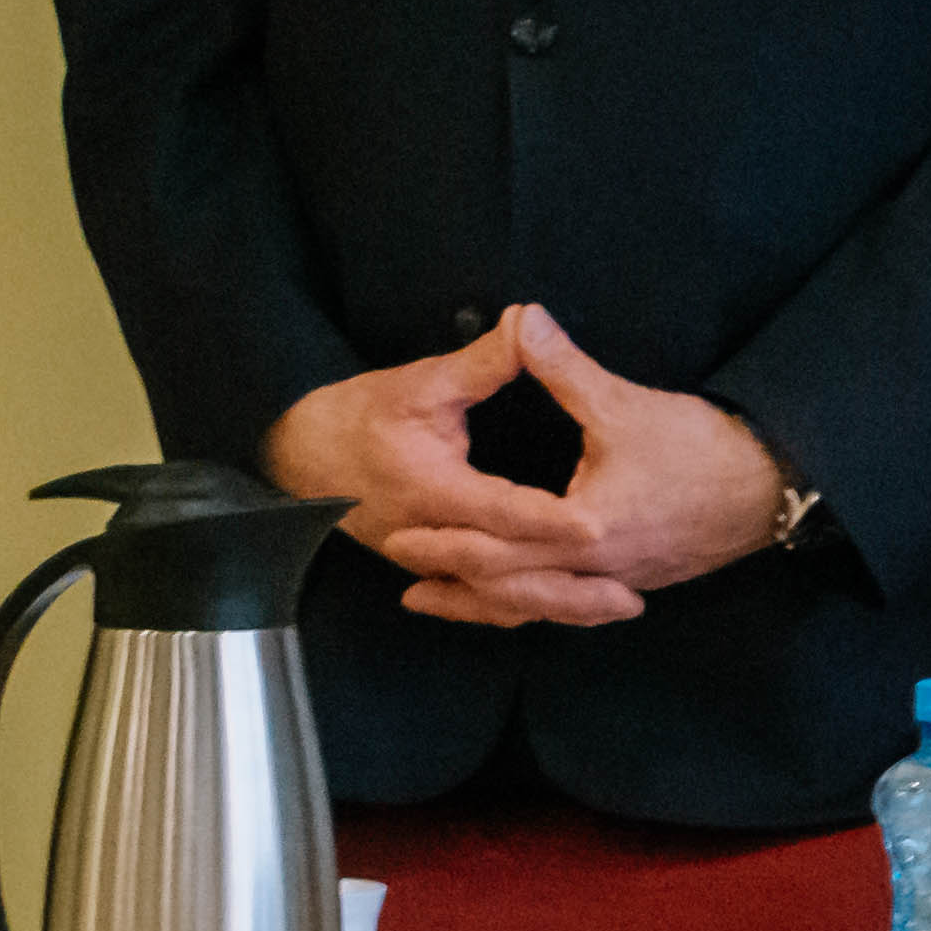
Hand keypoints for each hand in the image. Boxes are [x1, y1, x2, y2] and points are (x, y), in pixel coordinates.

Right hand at [262, 325, 603, 577]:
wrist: (299, 457)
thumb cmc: (357, 417)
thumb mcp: (417, 383)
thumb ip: (481, 362)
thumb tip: (528, 322)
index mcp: (432, 491)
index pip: (502, 513)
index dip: (552, 521)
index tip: (601, 526)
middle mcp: (431, 538)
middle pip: (508, 575)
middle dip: (569, 589)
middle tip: (630, 596)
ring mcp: (428, 561)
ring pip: (498, 598)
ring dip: (558, 606)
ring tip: (619, 608)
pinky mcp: (432, 568)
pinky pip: (484, 599)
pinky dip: (530, 606)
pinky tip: (576, 608)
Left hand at [364, 306, 789, 626]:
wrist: (774, 486)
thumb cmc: (704, 448)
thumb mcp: (625, 404)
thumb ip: (564, 367)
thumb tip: (520, 319)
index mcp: (583, 527)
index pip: (495, 544)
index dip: (444, 541)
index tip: (401, 534)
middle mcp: (594, 566)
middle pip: (505, 585)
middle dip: (450, 576)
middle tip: (400, 569)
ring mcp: (617, 579)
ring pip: (535, 605)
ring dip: (481, 603)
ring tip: (433, 598)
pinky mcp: (637, 579)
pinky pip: (567, 604)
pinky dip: (531, 605)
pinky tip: (518, 599)